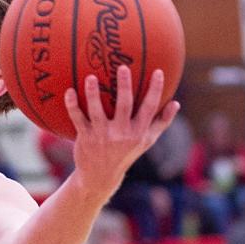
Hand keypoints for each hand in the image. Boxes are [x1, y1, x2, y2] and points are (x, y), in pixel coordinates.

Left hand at [64, 66, 178, 196]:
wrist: (100, 176)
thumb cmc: (126, 153)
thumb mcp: (146, 141)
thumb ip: (161, 123)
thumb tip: (176, 103)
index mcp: (138, 132)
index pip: (150, 108)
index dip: (155, 90)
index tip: (158, 71)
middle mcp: (121, 134)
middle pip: (124, 106)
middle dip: (124, 86)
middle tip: (123, 67)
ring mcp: (102, 135)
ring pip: (97, 111)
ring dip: (93, 94)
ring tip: (91, 77)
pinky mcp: (85, 137)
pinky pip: (78, 118)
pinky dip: (72, 105)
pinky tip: (69, 91)